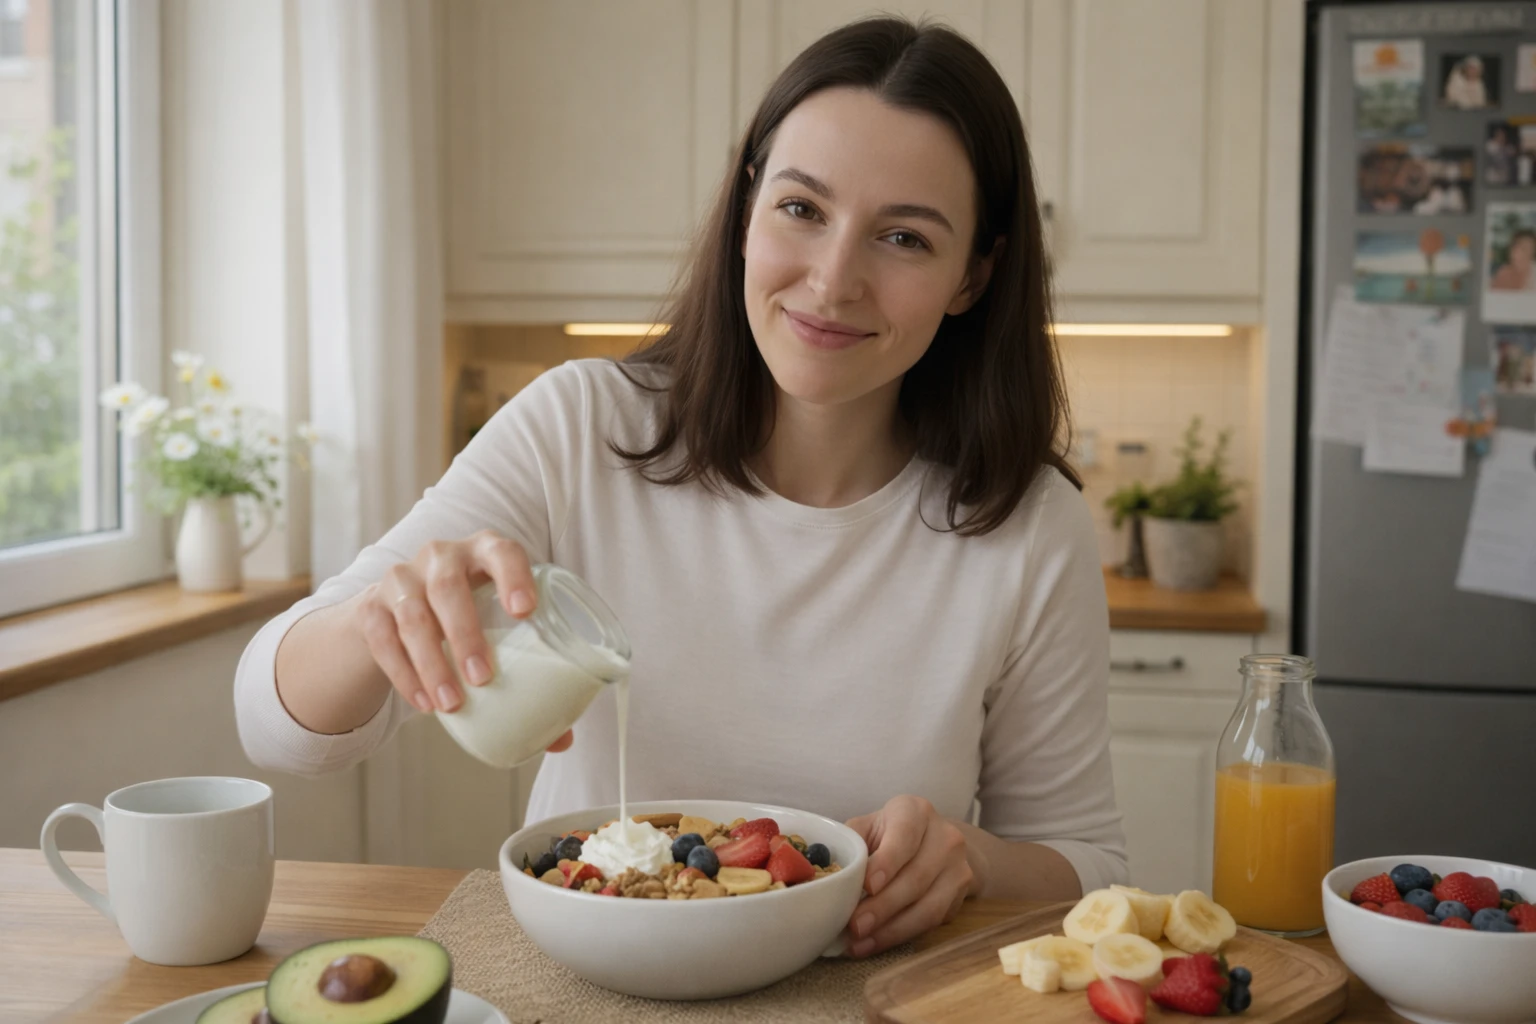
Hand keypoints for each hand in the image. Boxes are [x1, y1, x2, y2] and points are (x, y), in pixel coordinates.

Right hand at [349, 530, 573, 751]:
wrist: (399, 610)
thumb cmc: (471, 617)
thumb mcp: (498, 627)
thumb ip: (532, 673)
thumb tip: (562, 740)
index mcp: (484, 553)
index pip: (501, 552)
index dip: (513, 576)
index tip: (525, 611)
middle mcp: (441, 556)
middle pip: (448, 586)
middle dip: (466, 634)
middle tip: (483, 678)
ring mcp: (401, 579)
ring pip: (413, 616)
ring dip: (432, 663)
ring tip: (451, 703)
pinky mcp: (372, 607)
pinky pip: (384, 640)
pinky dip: (404, 674)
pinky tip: (423, 702)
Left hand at [844, 795, 974, 957]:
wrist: (937, 843)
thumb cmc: (890, 834)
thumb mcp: (870, 827)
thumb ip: (853, 843)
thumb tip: (833, 875)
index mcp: (916, 812)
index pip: (904, 836)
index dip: (887, 863)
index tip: (868, 887)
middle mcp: (945, 837)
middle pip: (916, 877)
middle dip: (883, 907)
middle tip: (855, 926)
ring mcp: (958, 868)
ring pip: (928, 906)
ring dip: (892, 929)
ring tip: (861, 943)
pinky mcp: (960, 896)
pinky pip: (933, 921)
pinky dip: (902, 936)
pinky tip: (876, 943)